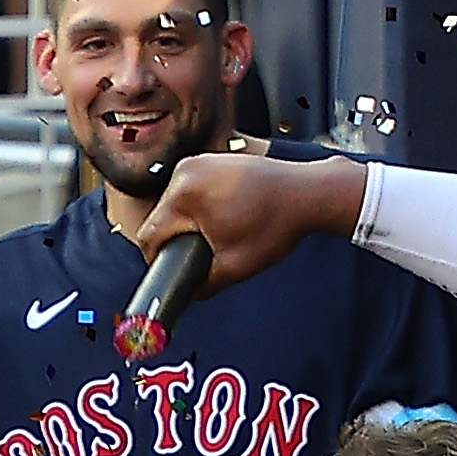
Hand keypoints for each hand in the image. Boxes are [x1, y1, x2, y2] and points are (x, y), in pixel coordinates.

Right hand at [135, 150, 366, 291]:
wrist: (306, 193)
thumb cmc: (275, 225)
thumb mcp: (235, 267)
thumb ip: (203, 286)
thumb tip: (185, 296)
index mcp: (184, 194)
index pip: (150, 235)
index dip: (157, 261)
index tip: (172, 272)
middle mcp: (185, 171)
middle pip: (161, 218)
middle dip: (176, 240)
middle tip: (203, 256)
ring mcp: (198, 162)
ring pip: (175, 205)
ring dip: (187, 224)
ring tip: (216, 237)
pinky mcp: (210, 159)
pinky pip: (191, 190)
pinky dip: (200, 207)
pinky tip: (221, 219)